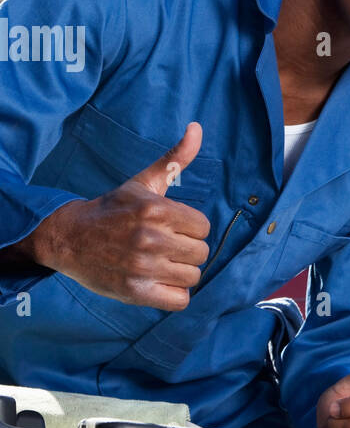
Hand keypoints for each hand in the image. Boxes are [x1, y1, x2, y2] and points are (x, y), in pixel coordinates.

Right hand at [23, 121, 210, 310]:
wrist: (68, 237)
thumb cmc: (113, 209)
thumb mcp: (143, 182)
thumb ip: (175, 158)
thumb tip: (197, 127)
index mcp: (155, 210)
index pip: (203, 227)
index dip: (190, 228)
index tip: (171, 227)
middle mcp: (149, 238)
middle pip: (201, 253)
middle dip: (186, 250)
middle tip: (164, 246)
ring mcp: (142, 267)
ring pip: (192, 277)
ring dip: (180, 272)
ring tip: (160, 263)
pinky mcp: (134, 293)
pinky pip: (180, 301)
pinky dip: (173, 294)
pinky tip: (158, 281)